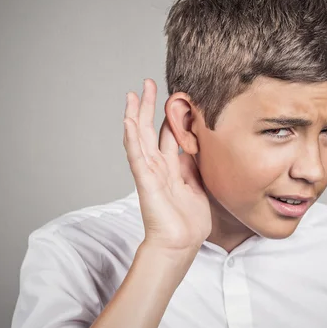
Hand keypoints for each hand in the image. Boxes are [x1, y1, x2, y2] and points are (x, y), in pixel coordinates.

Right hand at [123, 78, 211, 254]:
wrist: (181, 244)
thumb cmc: (189, 221)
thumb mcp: (198, 186)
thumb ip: (193, 166)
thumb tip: (196, 147)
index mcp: (171, 167)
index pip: (168, 134)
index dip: (170, 115)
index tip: (175, 95)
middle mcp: (158, 166)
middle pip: (150, 129)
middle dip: (149, 106)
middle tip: (148, 83)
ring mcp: (149, 172)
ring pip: (139, 137)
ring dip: (135, 114)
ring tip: (133, 93)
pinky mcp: (145, 180)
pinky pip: (136, 156)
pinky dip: (131, 138)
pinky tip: (128, 120)